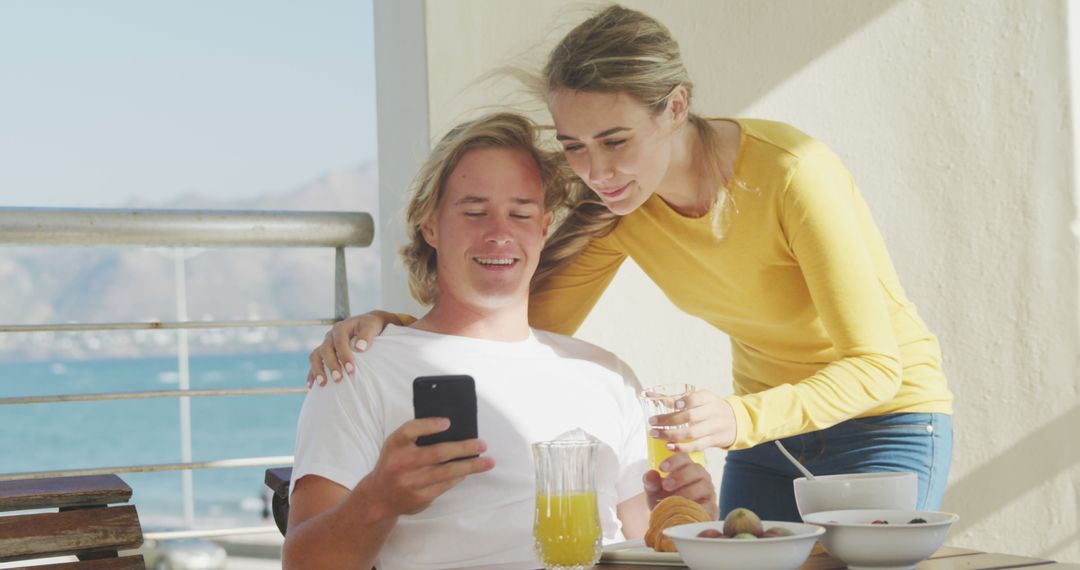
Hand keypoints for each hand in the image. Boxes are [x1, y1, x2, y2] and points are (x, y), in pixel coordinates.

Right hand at [306, 310, 400, 386]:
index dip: (344, 356)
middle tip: (338, 379)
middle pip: (325, 350)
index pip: (340, 342)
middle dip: (331, 365)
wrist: (366, 324)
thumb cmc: (370, 326)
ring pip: (315, 356)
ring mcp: (325, 344)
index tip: (351, 369)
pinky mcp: (324, 353)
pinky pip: (315, 363)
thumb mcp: (372, 326)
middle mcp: (330, 336)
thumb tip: (360, 348)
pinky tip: (312, 386)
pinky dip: (312, 373)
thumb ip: (367, 335)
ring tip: (323, 384)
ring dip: (318, 370)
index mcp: (341, 328)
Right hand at [361, 417, 494, 516]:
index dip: (429, 425)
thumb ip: (417, 435)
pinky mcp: (420, 497)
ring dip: (471, 466)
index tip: (448, 422)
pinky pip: (446, 485)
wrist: (379, 496)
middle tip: (482, 444)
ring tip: (488, 461)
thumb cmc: (394, 463)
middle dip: (463, 447)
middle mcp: (401, 463)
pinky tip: (469, 471)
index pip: (411, 429)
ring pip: (447, 472)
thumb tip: (453, 428)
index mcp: (395, 444)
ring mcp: (411, 482)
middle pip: (437, 452)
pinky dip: (460, 477)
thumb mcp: (396, 445)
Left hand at [642, 452, 717, 519]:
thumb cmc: (664, 501)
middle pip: (696, 469)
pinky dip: (698, 507)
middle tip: (666, 485)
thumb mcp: (654, 492)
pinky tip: (685, 510)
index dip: (673, 461)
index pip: (684, 457)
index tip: (661, 468)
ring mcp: (708, 492)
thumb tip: (650, 474)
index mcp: (687, 467)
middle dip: (681, 476)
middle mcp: (700, 476)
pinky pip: (709, 505)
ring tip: (674, 499)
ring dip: (688, 491)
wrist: (673, 522)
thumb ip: (651, 482)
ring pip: (704, 485)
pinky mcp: (712, 508)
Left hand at [649, 389, 736, 450]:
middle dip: (669, 420)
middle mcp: (713, 412)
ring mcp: (714, 427)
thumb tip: (647, 396)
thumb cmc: (710, 408)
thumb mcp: (699, 398)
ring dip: (672, 435)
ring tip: (656, 434)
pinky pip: (698, 446)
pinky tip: (670, 447)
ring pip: (692, 433)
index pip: (696, 398)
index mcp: (708, 398)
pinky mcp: (714, 441)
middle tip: (652, 423)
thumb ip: (674, 398)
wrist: (736, 421)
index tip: (671, 404)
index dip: (684, 401)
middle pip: (690, 417)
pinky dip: (683, 447)